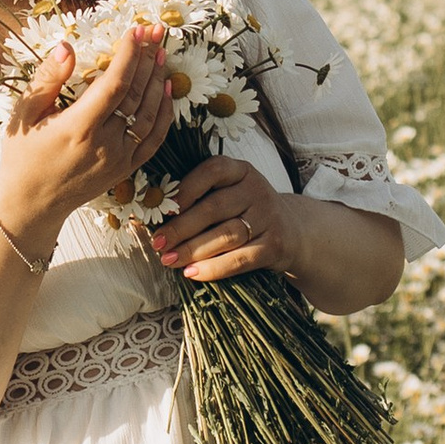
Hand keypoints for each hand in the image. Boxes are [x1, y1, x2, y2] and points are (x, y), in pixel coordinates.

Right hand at [0, 21, 173, 253]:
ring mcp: (118, 159)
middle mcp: (104, 145)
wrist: (31, 204)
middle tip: (155, 32)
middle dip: (148, 59)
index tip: (135, 31)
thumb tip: (67, 46)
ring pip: (150, 114)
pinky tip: (166, 91)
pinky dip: (165, 114)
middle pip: (137, 95)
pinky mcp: (125, 170)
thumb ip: (47, 79)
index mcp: (78, 128)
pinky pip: (154, 139)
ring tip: (162, 53)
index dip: (129, 55)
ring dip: (158, 81)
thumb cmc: (22, 155)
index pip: (115, 84)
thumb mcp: (24, 114)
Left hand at [151, 151, 297, 283]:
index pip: (212, 171)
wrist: (293, 230)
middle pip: (214, 208)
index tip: (163, 208)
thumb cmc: (245, 211)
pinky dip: (214, 268)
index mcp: (241, 170)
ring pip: (226, 235)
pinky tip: (192, 273)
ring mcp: (268, 217)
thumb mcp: (230, 193)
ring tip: (168, 259)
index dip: (186, 189)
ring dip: (193, 249)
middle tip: (158, 242)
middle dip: (181, 227)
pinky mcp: (275, 245)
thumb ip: (199, 197)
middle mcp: (257, 190)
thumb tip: (151, 211)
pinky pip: (241, 259)